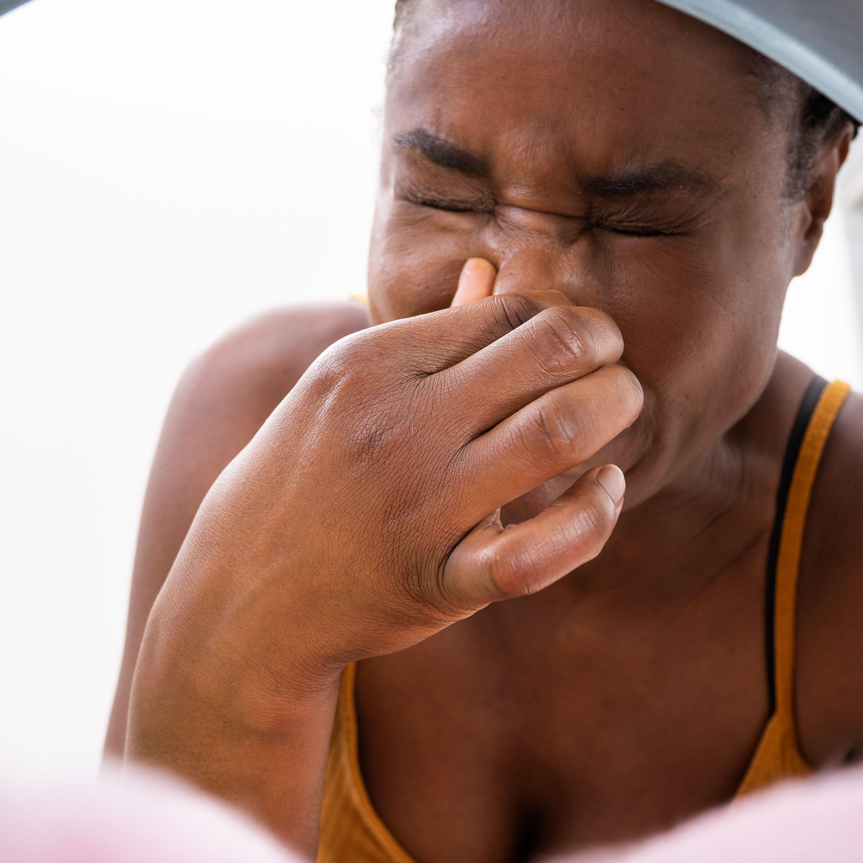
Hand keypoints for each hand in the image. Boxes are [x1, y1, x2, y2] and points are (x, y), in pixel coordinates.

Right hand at [125, 259, 640, 844]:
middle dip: (607, 352)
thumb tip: (491, 269)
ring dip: (614, 411)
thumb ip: (429, 333)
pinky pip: (537, 555)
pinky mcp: (438, 583)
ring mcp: (418, 507)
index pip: (508, 311)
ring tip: (619, 415)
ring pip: (557, 433)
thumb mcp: (345, 390)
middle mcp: (396, 426)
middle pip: (547, 351)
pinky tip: (604, 492)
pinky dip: (593, 517)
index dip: (564, 321)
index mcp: (371, 364)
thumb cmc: (311, 475)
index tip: (579, 344)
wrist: (243, 592)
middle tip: (615, 371)